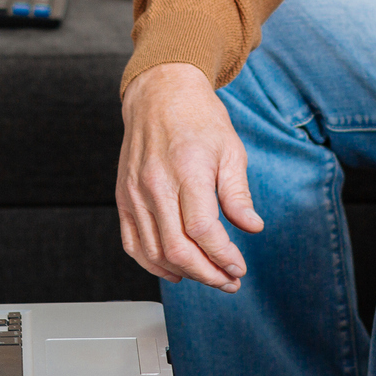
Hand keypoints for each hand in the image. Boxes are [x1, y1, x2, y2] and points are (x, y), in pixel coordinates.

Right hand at [116, 61, 263, 290]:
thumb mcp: (231, 150)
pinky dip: (153, 263)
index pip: (203, 230)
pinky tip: (174, 270)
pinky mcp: (123, 198)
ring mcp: (135, 193)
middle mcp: (156, 184)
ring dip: (184, 273)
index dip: (223, 256)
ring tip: (208, 276)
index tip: (238, 267)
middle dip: (207, 273)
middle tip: (228, 280)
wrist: (160, 94)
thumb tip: (253, 227)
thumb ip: (238, 194)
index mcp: (188, 171)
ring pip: (155, 251)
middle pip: (178, 248)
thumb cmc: (199, 119)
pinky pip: (133, 243)